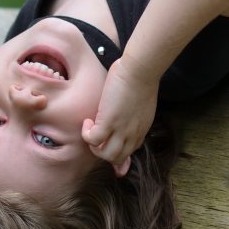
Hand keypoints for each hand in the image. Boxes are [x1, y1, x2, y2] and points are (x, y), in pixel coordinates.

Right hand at [82, 57, 157, 176]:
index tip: (108, 142)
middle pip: (117, 158)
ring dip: (94, 146)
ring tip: (91, 130)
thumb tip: (126, 110)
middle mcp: (132, 134)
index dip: (116, 151)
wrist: (141, 70)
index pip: (128, 152)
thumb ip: (135, 113)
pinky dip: (87, 133)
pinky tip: (87, 121)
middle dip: (103, 152)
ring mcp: (121, 130)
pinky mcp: (109, 121)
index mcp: (140, 130)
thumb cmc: (141, 79)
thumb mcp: (141, 105)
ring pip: (106, 154)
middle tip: (96, 135)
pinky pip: (94, 139)